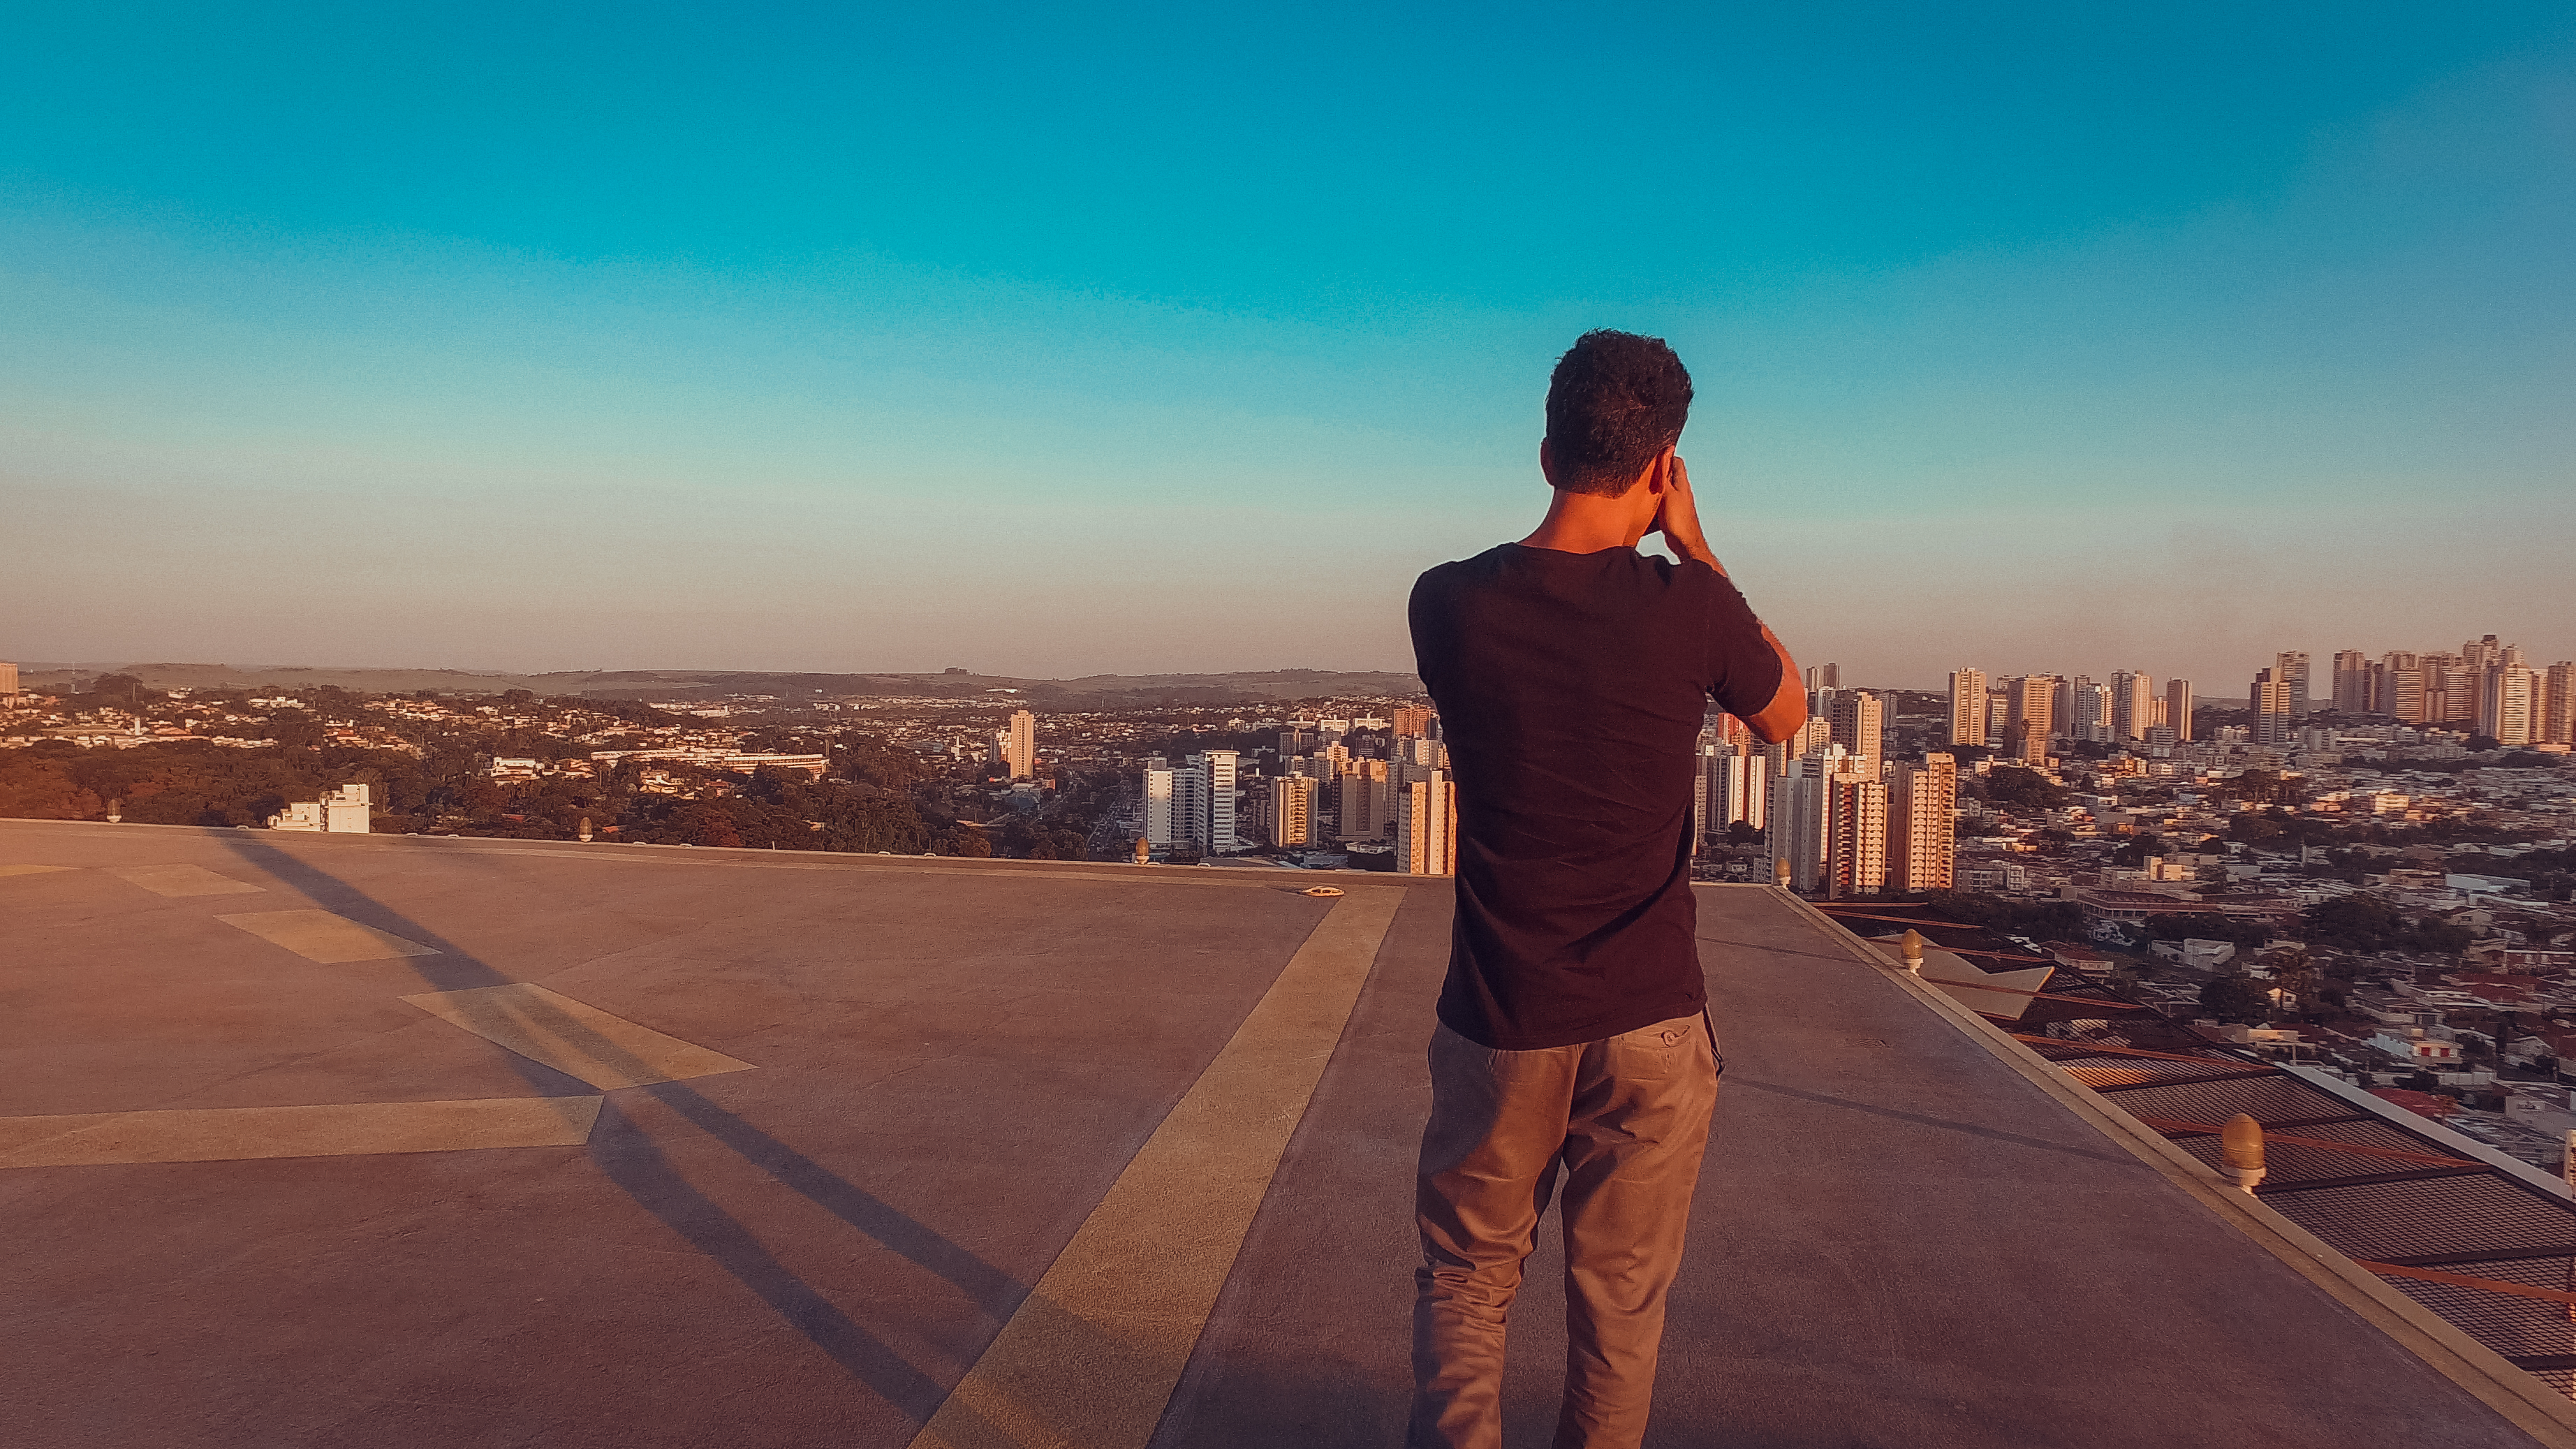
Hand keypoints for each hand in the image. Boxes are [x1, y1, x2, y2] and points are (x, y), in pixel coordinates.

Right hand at [1652, 453, 1719, 570]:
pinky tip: (1646, 504)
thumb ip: (1666, 475)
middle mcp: (1681, 491)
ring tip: (1642, 485)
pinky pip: (1661, 501)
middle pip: (1670, 474)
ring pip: (1665, 488)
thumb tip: (1667, 451)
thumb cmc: (1679, 520)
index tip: (1652, 455)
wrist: (1685, 543)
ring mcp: (1677, 502)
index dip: (1666, 455)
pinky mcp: (1671, 513)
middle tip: (1644, 470)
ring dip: (1655, 486)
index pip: (1676, 462)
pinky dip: (1654, 500)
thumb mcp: (1669, 494)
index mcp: (1682, 483)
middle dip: (1658, 470)